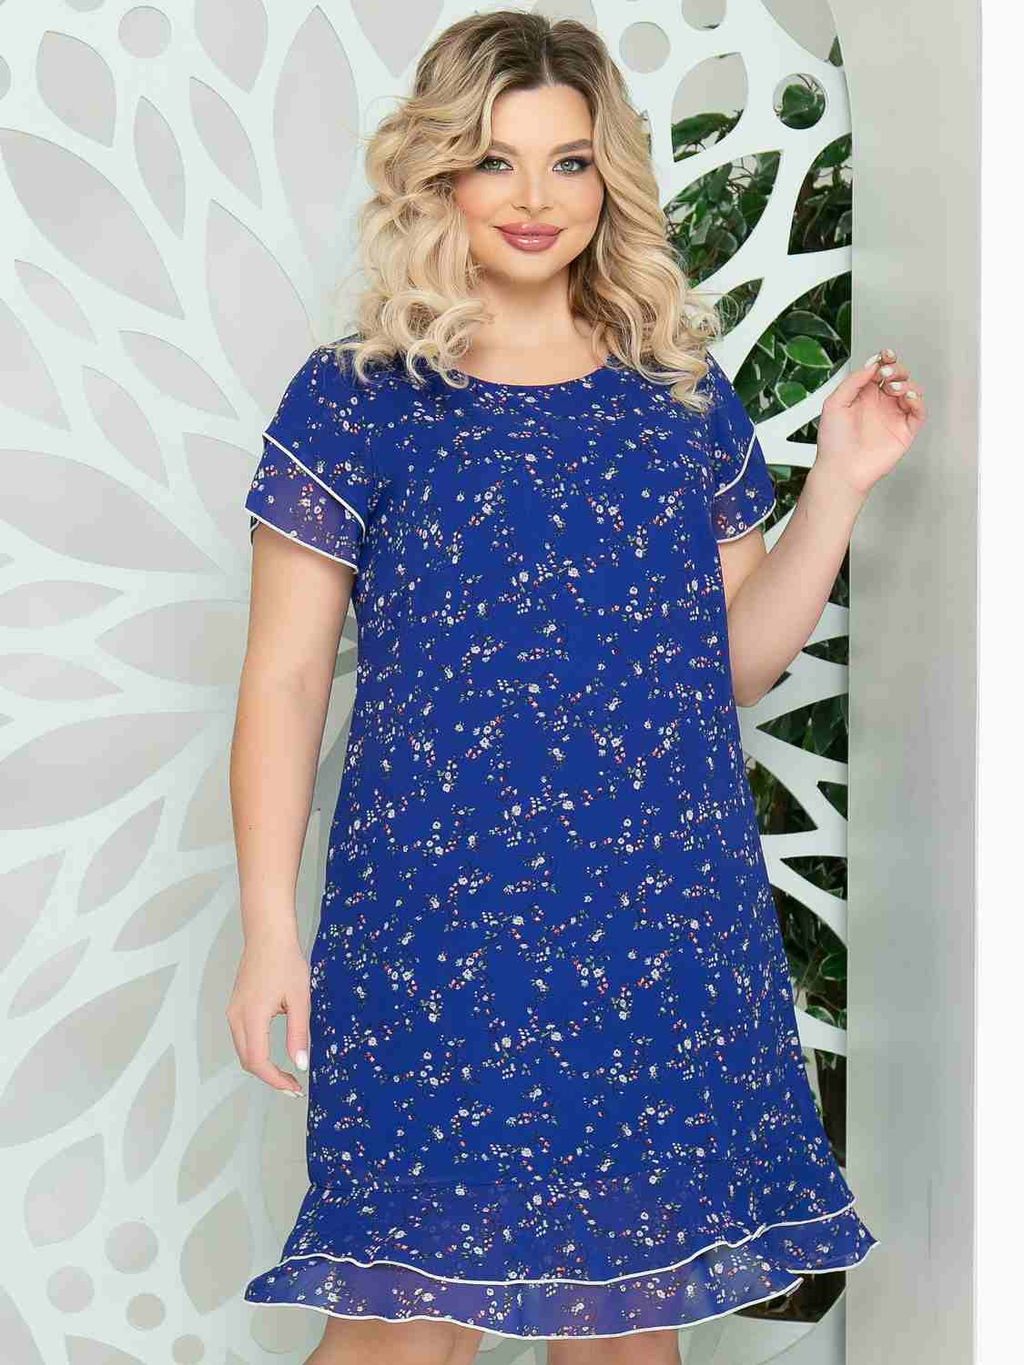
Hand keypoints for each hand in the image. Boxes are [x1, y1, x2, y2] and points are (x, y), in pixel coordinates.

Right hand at [226, 932, 309, 1096]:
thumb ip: (298, 1033)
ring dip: (262, 1066)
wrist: (267, 935)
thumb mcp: (299, 999)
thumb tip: (300, 1064)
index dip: (276, 1080)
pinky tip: (274, 1052)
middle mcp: (237, 1017)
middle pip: (248, 1061)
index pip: (258, 1062)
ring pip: (243, 1051)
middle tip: (293, 1085)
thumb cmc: (285, 961)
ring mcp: (233, 1012)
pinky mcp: (235, 1007)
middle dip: (270, 1078)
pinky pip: (242, 1038)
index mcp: (252, 1016)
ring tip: (286, 1073)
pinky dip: (256, 1051)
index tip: (294, 1088)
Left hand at [814, 347, 926, 496]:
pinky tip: (907, 397)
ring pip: (911, 390)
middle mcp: (880, 404)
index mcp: (863, 395)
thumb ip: (853, 382)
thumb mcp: (834, 404)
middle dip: (896, 369)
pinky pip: (918, 411)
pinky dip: (917, 401)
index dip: (885, 360)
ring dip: (906, 384)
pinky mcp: (904, 430)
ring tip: (893, 389)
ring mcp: (893, 416)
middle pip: (898, 377)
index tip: (885, 355)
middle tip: (886, 374)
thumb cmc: (833, 442)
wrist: (841, 469)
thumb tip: (871, 365)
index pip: (879, 371)